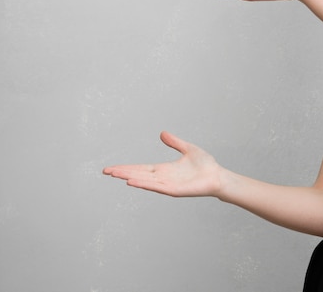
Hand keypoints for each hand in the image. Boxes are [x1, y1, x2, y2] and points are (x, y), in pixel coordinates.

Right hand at [103, 132, 221, 197]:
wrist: (217, 175)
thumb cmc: (205, 165)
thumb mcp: (187, 148)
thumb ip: (174, 142)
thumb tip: (162, 133)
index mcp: (164, 169)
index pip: (140, 168)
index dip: (126, 167)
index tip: (111, 168)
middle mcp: (162, 177)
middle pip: (138, 174)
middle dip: (122, 172)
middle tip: (105, 171)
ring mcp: (167, 185)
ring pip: (144, 180)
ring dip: (129, 177)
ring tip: (115, 175)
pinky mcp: (173, 190)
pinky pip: (156, 187)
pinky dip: (143, 184)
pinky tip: (132, 182)